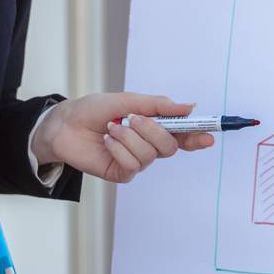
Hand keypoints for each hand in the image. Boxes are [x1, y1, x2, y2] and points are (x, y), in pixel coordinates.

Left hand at [33, 92, 213, 183]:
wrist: (65, 124)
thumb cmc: (95, 109)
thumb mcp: (128, 101)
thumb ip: (158, 105)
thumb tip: (189, 107)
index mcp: (154, 127)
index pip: (183, 135)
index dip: (197, 136)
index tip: (208, 136)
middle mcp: (149, 146)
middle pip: (169, 146)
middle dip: (153, 131)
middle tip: (133, 119)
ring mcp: (136, 161)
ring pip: (149, 155)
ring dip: (129, 137)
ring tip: (111, 127)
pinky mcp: (122, 173)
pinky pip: (132, 164)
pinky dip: (119, 149)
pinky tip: (107, 141)